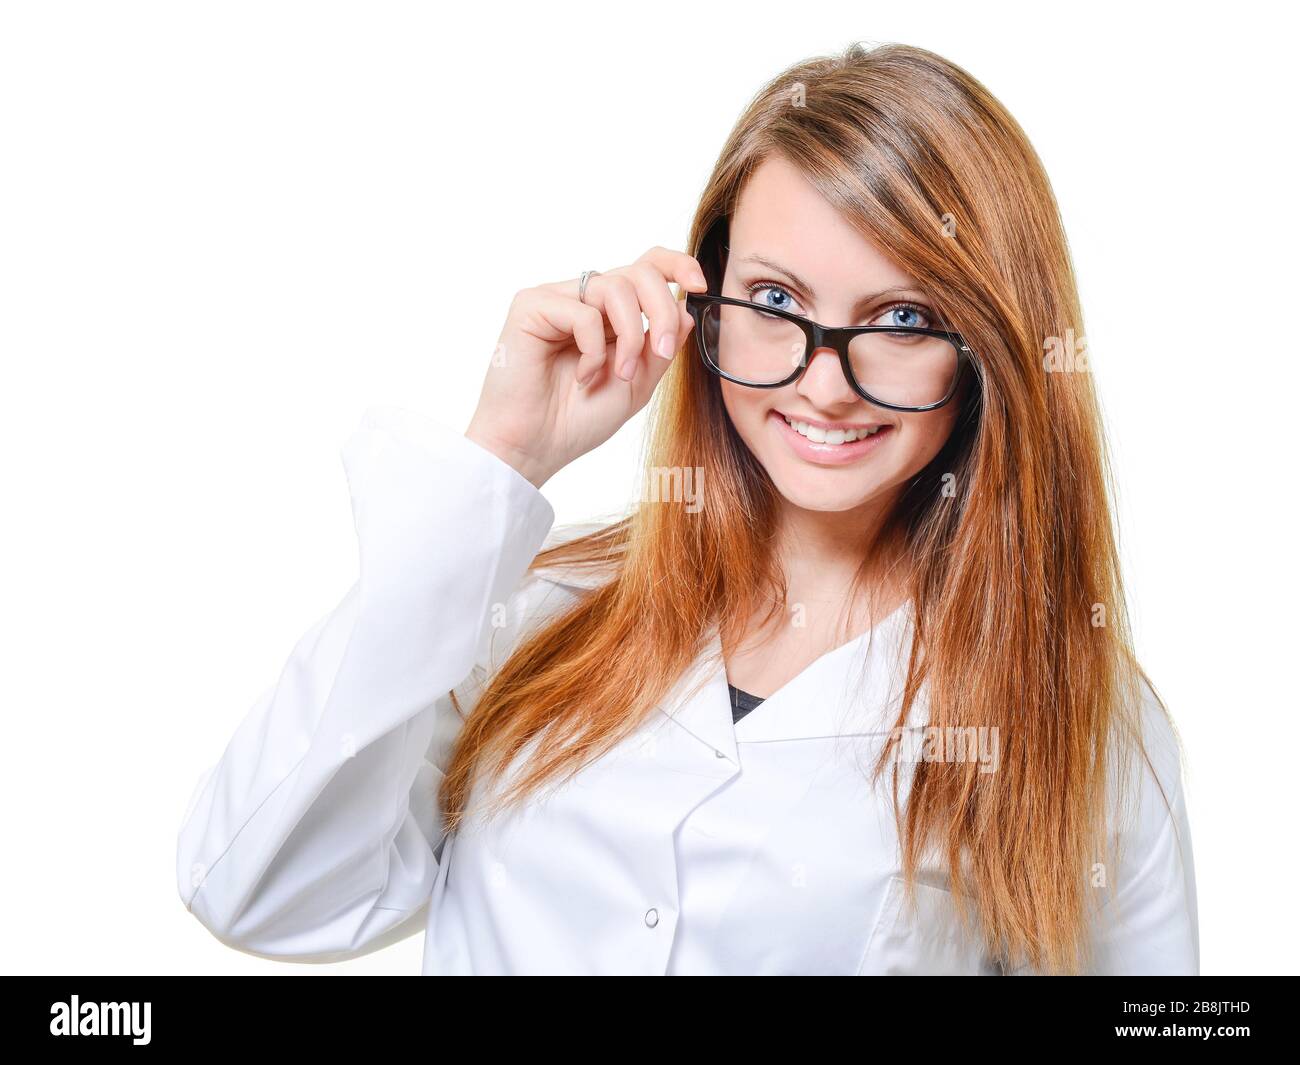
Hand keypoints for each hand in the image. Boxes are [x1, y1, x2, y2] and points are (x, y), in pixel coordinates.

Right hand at [465, 246, 707, 487]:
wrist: (534, 448)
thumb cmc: (577, 420)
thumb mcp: (638, 385)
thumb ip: (661, 348)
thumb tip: (686, 309)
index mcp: (610, 314)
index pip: (646, 267)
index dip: (677, 264)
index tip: (700, 285)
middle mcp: (584, 299)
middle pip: (639, 272)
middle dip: (662, 311)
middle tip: (664, 352)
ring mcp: (557, 299)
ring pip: (615, 287)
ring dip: (631, 336)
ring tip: (620, 374)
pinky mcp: (531, 306)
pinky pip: (583, 312)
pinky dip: (593, 350)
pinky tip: (582, 376)